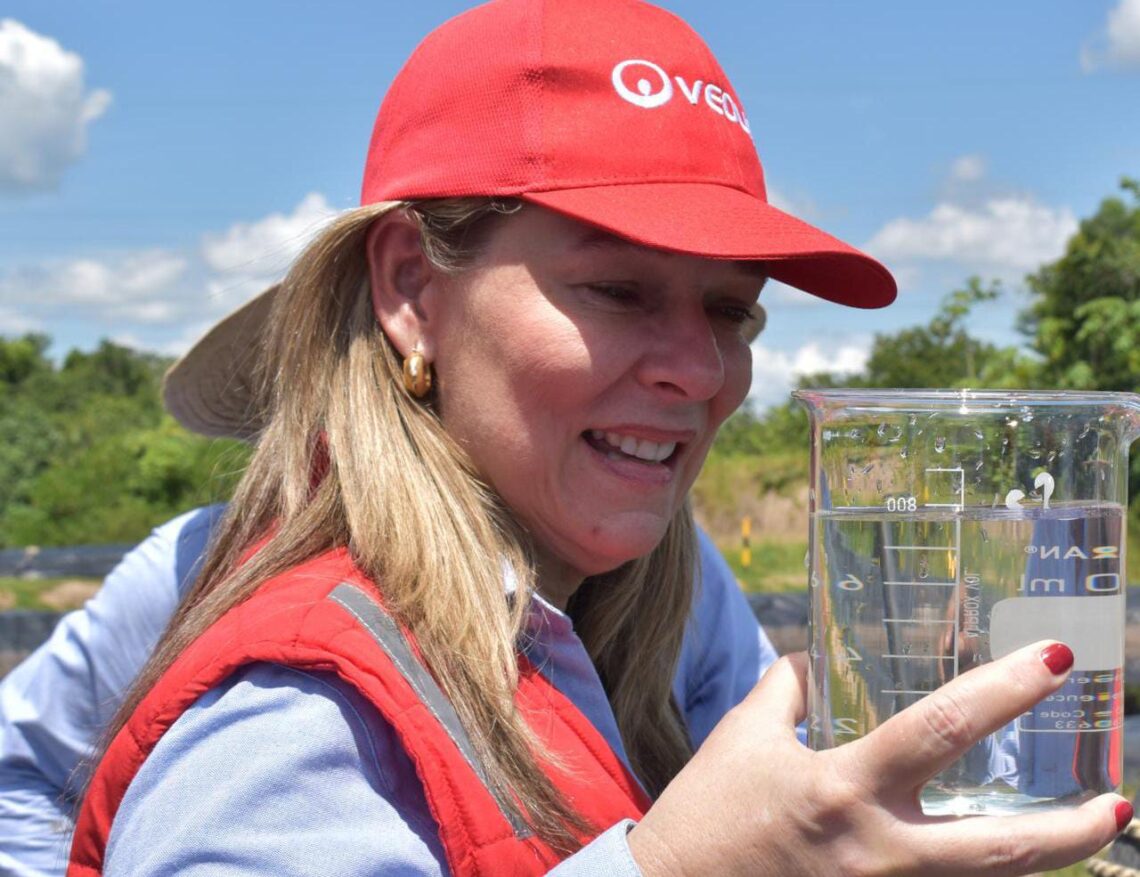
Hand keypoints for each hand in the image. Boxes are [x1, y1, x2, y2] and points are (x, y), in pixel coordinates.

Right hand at [628, 642, 1128, 876]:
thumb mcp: (741, 740)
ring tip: (1091, 837)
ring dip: (1047, 866)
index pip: (942, 727)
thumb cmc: (707, 814)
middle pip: (1000, 847)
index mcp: (843, 786)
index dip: (1006, 690)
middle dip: (1074, 829)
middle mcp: (877, 849)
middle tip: (1120, 800)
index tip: (1057, 659)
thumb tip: (807, 662)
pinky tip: (1007, 870)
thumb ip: (783, 694)